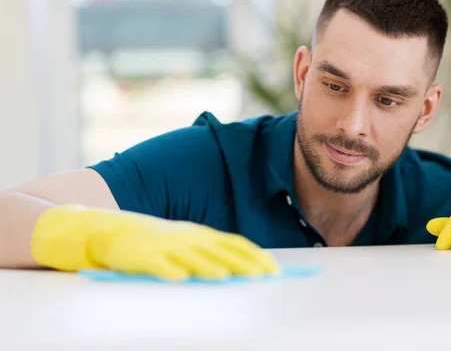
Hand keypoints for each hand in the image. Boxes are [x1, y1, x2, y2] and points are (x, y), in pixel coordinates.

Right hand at [31, 205, 279, 279]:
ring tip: (224, 277)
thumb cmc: (162, 242)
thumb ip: (214, 253)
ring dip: (208, 267)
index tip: (273, 270)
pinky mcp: (145, 257)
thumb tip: (247, 268)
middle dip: (240, 264)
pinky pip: (158, 264)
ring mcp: (167, 246)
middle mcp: (188, 238)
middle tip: (260, 276)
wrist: (118, 231)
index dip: (255, 256)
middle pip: (218, 251)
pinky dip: (169, 271)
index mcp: (202, 234)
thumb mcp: (191, 242)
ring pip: (191, 257)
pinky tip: (179, 278)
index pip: (235, 243)